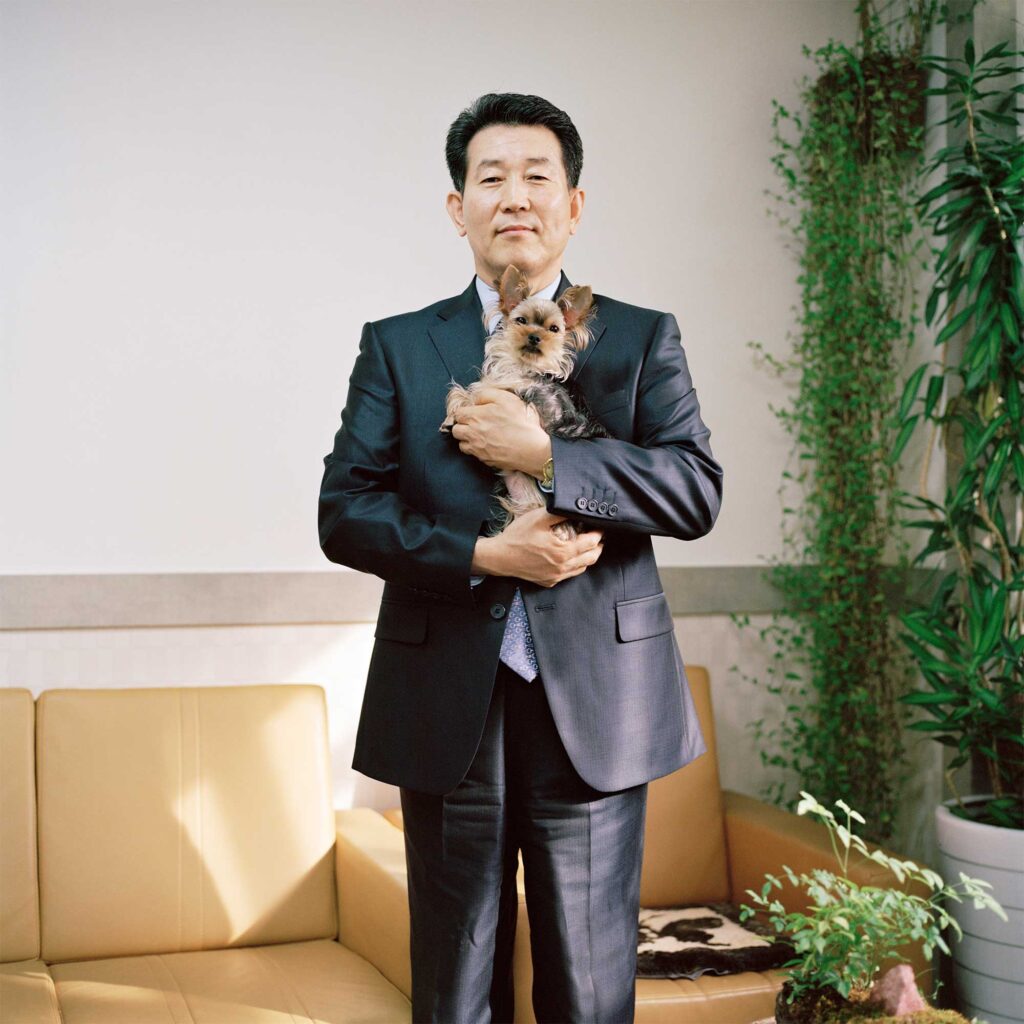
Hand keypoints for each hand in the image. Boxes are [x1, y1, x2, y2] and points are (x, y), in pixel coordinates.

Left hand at [450, 387, 550, 475]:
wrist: (531, 448)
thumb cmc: (521, 422)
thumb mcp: (506, 398)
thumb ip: (486, 394)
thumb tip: (475, 399)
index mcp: (475, 416)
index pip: (458, 413)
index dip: (465, 411)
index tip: (474, 412)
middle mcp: (472, 433)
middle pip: (456, 429)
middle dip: (463, 425)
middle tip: (475, 423)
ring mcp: (477, 448)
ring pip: (461, 443)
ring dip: (467, 439)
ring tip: (479, 435)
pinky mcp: (484, 459)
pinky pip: (472, 454)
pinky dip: (475, 450)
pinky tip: (486, 445)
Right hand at [473, 507, 604, 587]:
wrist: (499, 557)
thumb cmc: (517, 537)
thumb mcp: (538, 519)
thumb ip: (559, 513)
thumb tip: (574, 508)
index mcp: (563, 552)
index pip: (591, 543)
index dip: (598, 533)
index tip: (600, 527)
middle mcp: (562, 567)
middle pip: (591, 558)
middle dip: (598, 547)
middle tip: (599, 537)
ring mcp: (556, 577)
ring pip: (582, 569)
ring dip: (588, 557)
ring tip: (588, 547)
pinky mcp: (548, 581)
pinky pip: (568, 575)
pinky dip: (574, 566)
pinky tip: (570, 558)